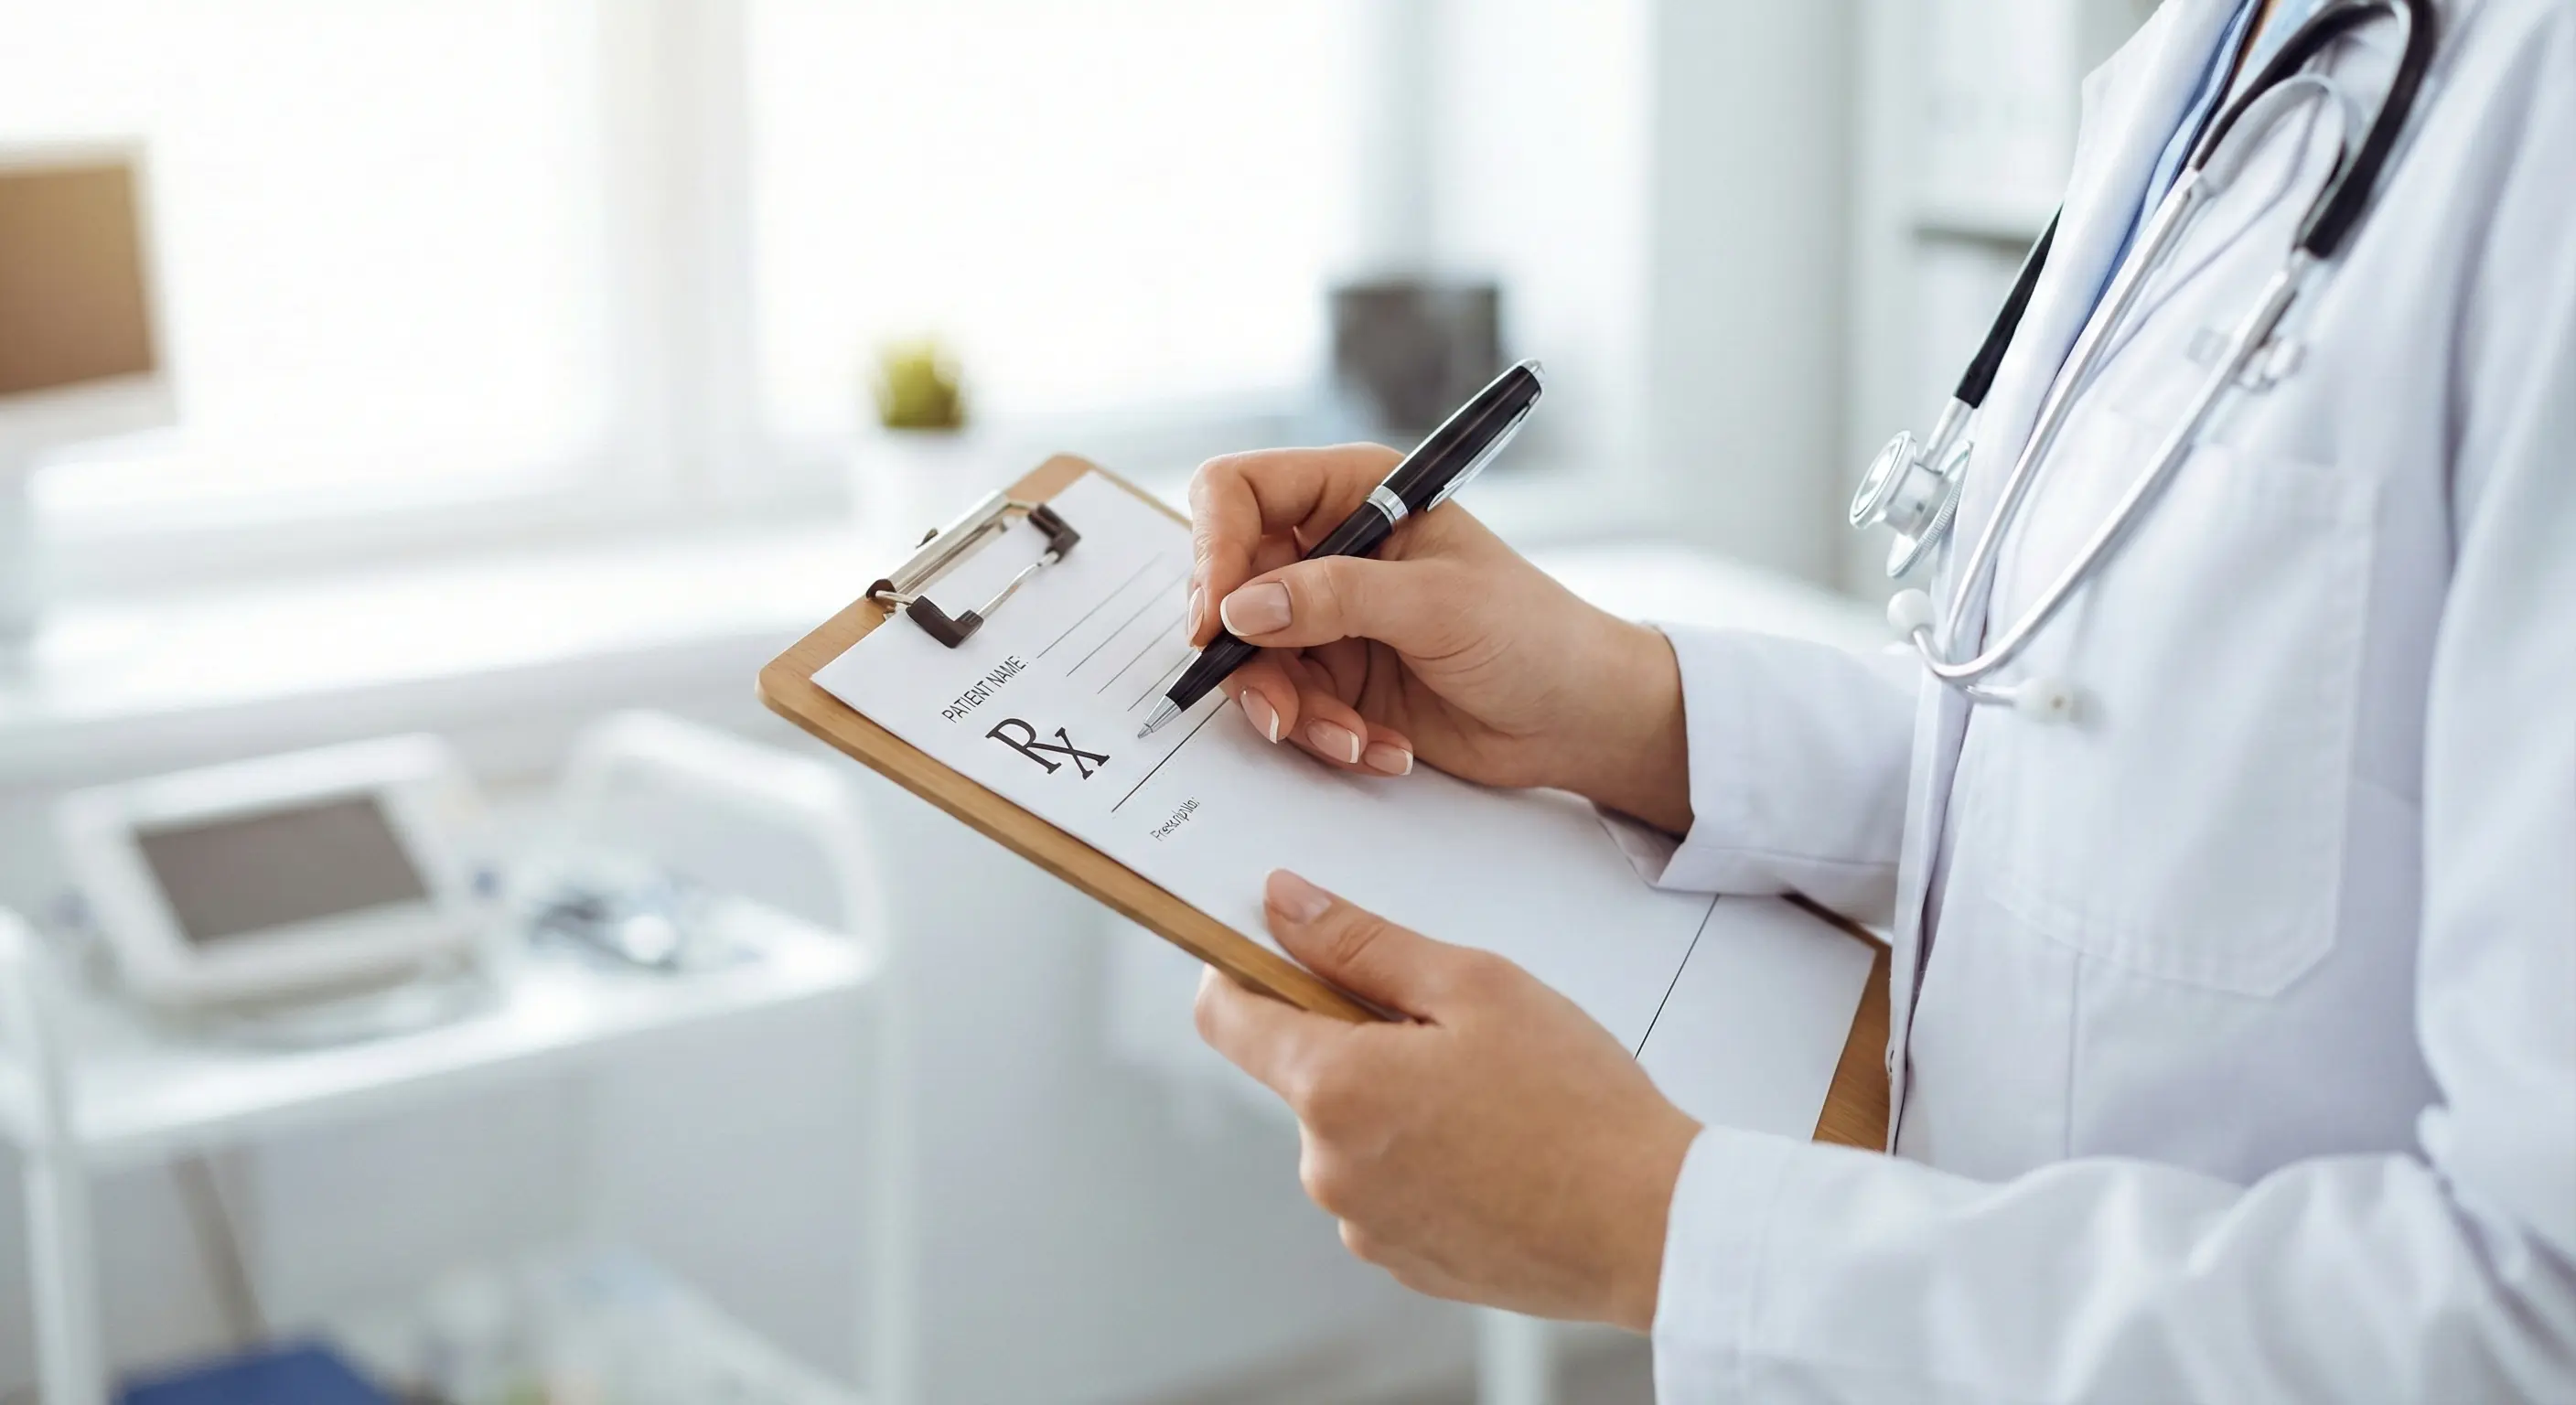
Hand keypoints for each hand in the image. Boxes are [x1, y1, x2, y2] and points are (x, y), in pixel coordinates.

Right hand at [1187, 445, 1690, 832]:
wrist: (1578, 719)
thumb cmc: (1533, 635)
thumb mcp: (1435, 605)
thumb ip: (1335, 599)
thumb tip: (1240, 607)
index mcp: (1356, 492)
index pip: (1239, 492)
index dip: (1213, 547)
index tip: (1218, 616)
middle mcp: (1330, 547)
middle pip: (1229, 586)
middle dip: (1251, 656)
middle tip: (1279, 709)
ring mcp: (1328, 617)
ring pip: (1250, 658)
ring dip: (1292, 710)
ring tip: (1352, 739)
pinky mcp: (1335, 678)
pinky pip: (1288, 706)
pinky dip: (1325, 736)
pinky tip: (1381, 748)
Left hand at [1195, 870, 1702, 1329]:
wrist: (1651, 1228)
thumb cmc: (1578, 1104)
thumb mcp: (1475, 986)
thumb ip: (1362, 943)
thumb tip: (1284, 904)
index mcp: (1333, 1090)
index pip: (1224, 1016)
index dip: (1240, 968)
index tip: (1274, 946)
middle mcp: (1328, 1169)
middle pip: (1302, 1072)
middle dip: (1357, 1037)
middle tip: (1450, 1027)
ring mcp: (1364, 1226)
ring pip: (1350, 1132)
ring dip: (1395, 1101)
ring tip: (1491, 1098)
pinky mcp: (1403, 1262)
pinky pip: (1387, 1187)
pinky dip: (1423, 1159)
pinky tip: (1497, 1151)